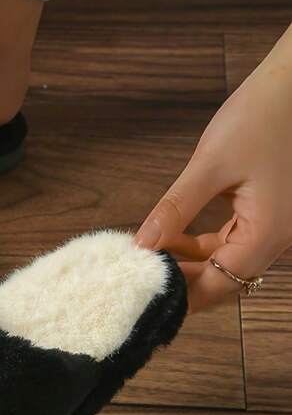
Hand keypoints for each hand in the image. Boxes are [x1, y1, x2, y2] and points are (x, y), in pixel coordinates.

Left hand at [135, 22, 291, 312]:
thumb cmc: (259, 118)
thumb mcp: (210, 165)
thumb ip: (176, 209)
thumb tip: (143, 244)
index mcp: (268, 233)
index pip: (220, 284)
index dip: (182, 294)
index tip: (143, 296)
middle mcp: (277, 237)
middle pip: (224, 278)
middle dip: (182, 280)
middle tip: (137, 278)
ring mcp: (273, 224)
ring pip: (226, 259)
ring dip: (188, 260)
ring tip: (146, 256)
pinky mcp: (266, 210)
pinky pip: (232, 239)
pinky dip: (200, 242)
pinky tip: (169, 234)